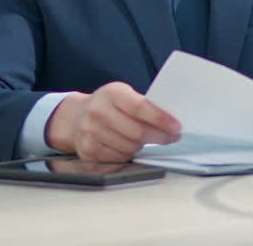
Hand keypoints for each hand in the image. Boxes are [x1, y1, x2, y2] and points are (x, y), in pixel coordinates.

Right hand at [44, 82, 180, 162]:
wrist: (76, 117)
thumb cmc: (108, 105)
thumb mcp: (123, 95)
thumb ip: (143, 105)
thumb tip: (171, 121)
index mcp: (111, 94)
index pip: (139, 107)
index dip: (160, 119)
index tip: (176, 127)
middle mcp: (97, 112)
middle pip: (136, 131)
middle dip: (160, 137)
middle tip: (171, 137)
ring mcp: (90, 132)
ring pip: (129, 147)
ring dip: (143, 146)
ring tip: (145, 139)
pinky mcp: (88, 150)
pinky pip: (118, 158)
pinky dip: (129, 155)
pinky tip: (129, 146)